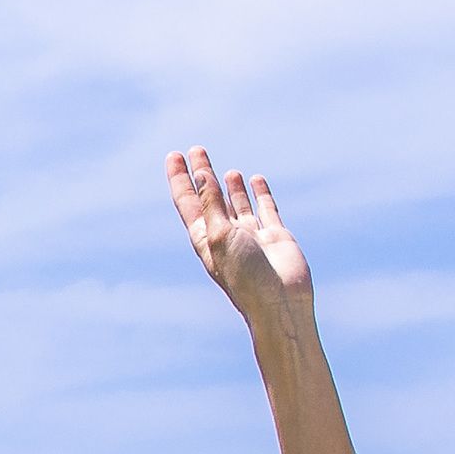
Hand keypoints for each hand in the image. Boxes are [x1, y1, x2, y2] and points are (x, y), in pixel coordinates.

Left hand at [168, 147, 311, 321]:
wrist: (280, 303)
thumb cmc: (245, 275)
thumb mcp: (219, 235)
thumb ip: (211, 203)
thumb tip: (201, 175)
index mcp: (205, 238)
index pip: (188, 201)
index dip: (180, 178)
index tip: (174, 155)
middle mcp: (226, 236)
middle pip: (211, 197)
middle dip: (203, 174)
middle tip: (196, 150)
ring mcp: (252, 236)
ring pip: (238, 204)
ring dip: (231, 188)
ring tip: (228, 171)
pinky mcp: (275, 236)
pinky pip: (266, 209)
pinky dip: (260, 194)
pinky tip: (255, 181)